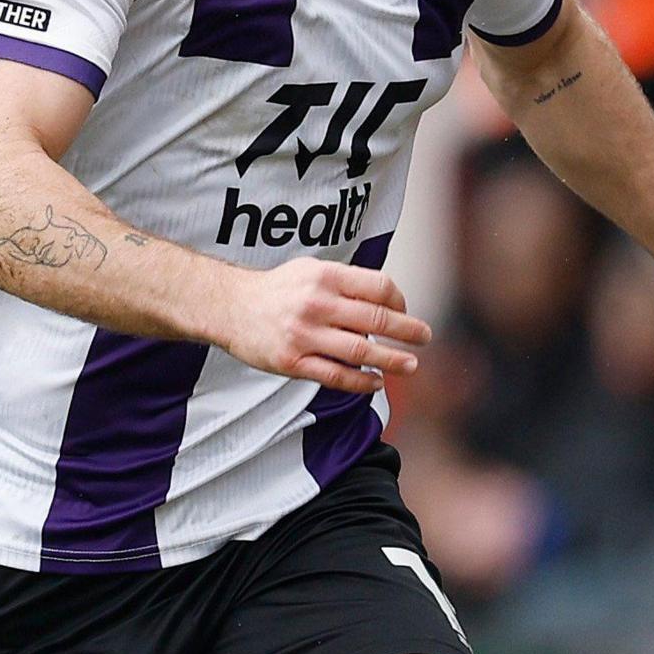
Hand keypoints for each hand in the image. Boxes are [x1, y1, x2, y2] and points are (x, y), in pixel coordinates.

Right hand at [222, 257, 430, 391]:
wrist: (228, 307)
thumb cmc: (276, 290)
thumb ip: (346, 283)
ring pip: (361, 351)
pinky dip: (361, 381)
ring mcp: (304, 335)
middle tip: (425, 337)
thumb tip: (388, 303)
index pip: (379, 288)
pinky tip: (375, 382)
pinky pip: (336, 375)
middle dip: (408, 331)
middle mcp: (316, 304)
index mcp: (325, 277)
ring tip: (410, 365)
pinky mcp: (291, 361)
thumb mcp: (310, 270)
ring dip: (392, 360)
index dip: (399, 302)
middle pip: (376, 320)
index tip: (404, 312)